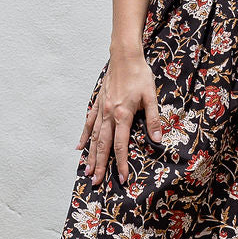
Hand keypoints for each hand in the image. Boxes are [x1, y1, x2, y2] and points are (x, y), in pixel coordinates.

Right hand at [77, 51, 164, 184]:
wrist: (124, 56)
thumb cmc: (139, 75)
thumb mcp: (151, 96)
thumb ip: (152, 119)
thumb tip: (157, 139)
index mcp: (122, 115)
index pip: (120, 145)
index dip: (121, 163)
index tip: (122, 178)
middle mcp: (108, 114)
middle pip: (102, 146)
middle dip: (100, 166)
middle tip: (96, 182)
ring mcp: (101, 109)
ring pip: (93, 137)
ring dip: (90, 156)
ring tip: (87, 171)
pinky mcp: (97, 103)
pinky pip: (89, 123)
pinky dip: (84, 136)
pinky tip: (79, 147)